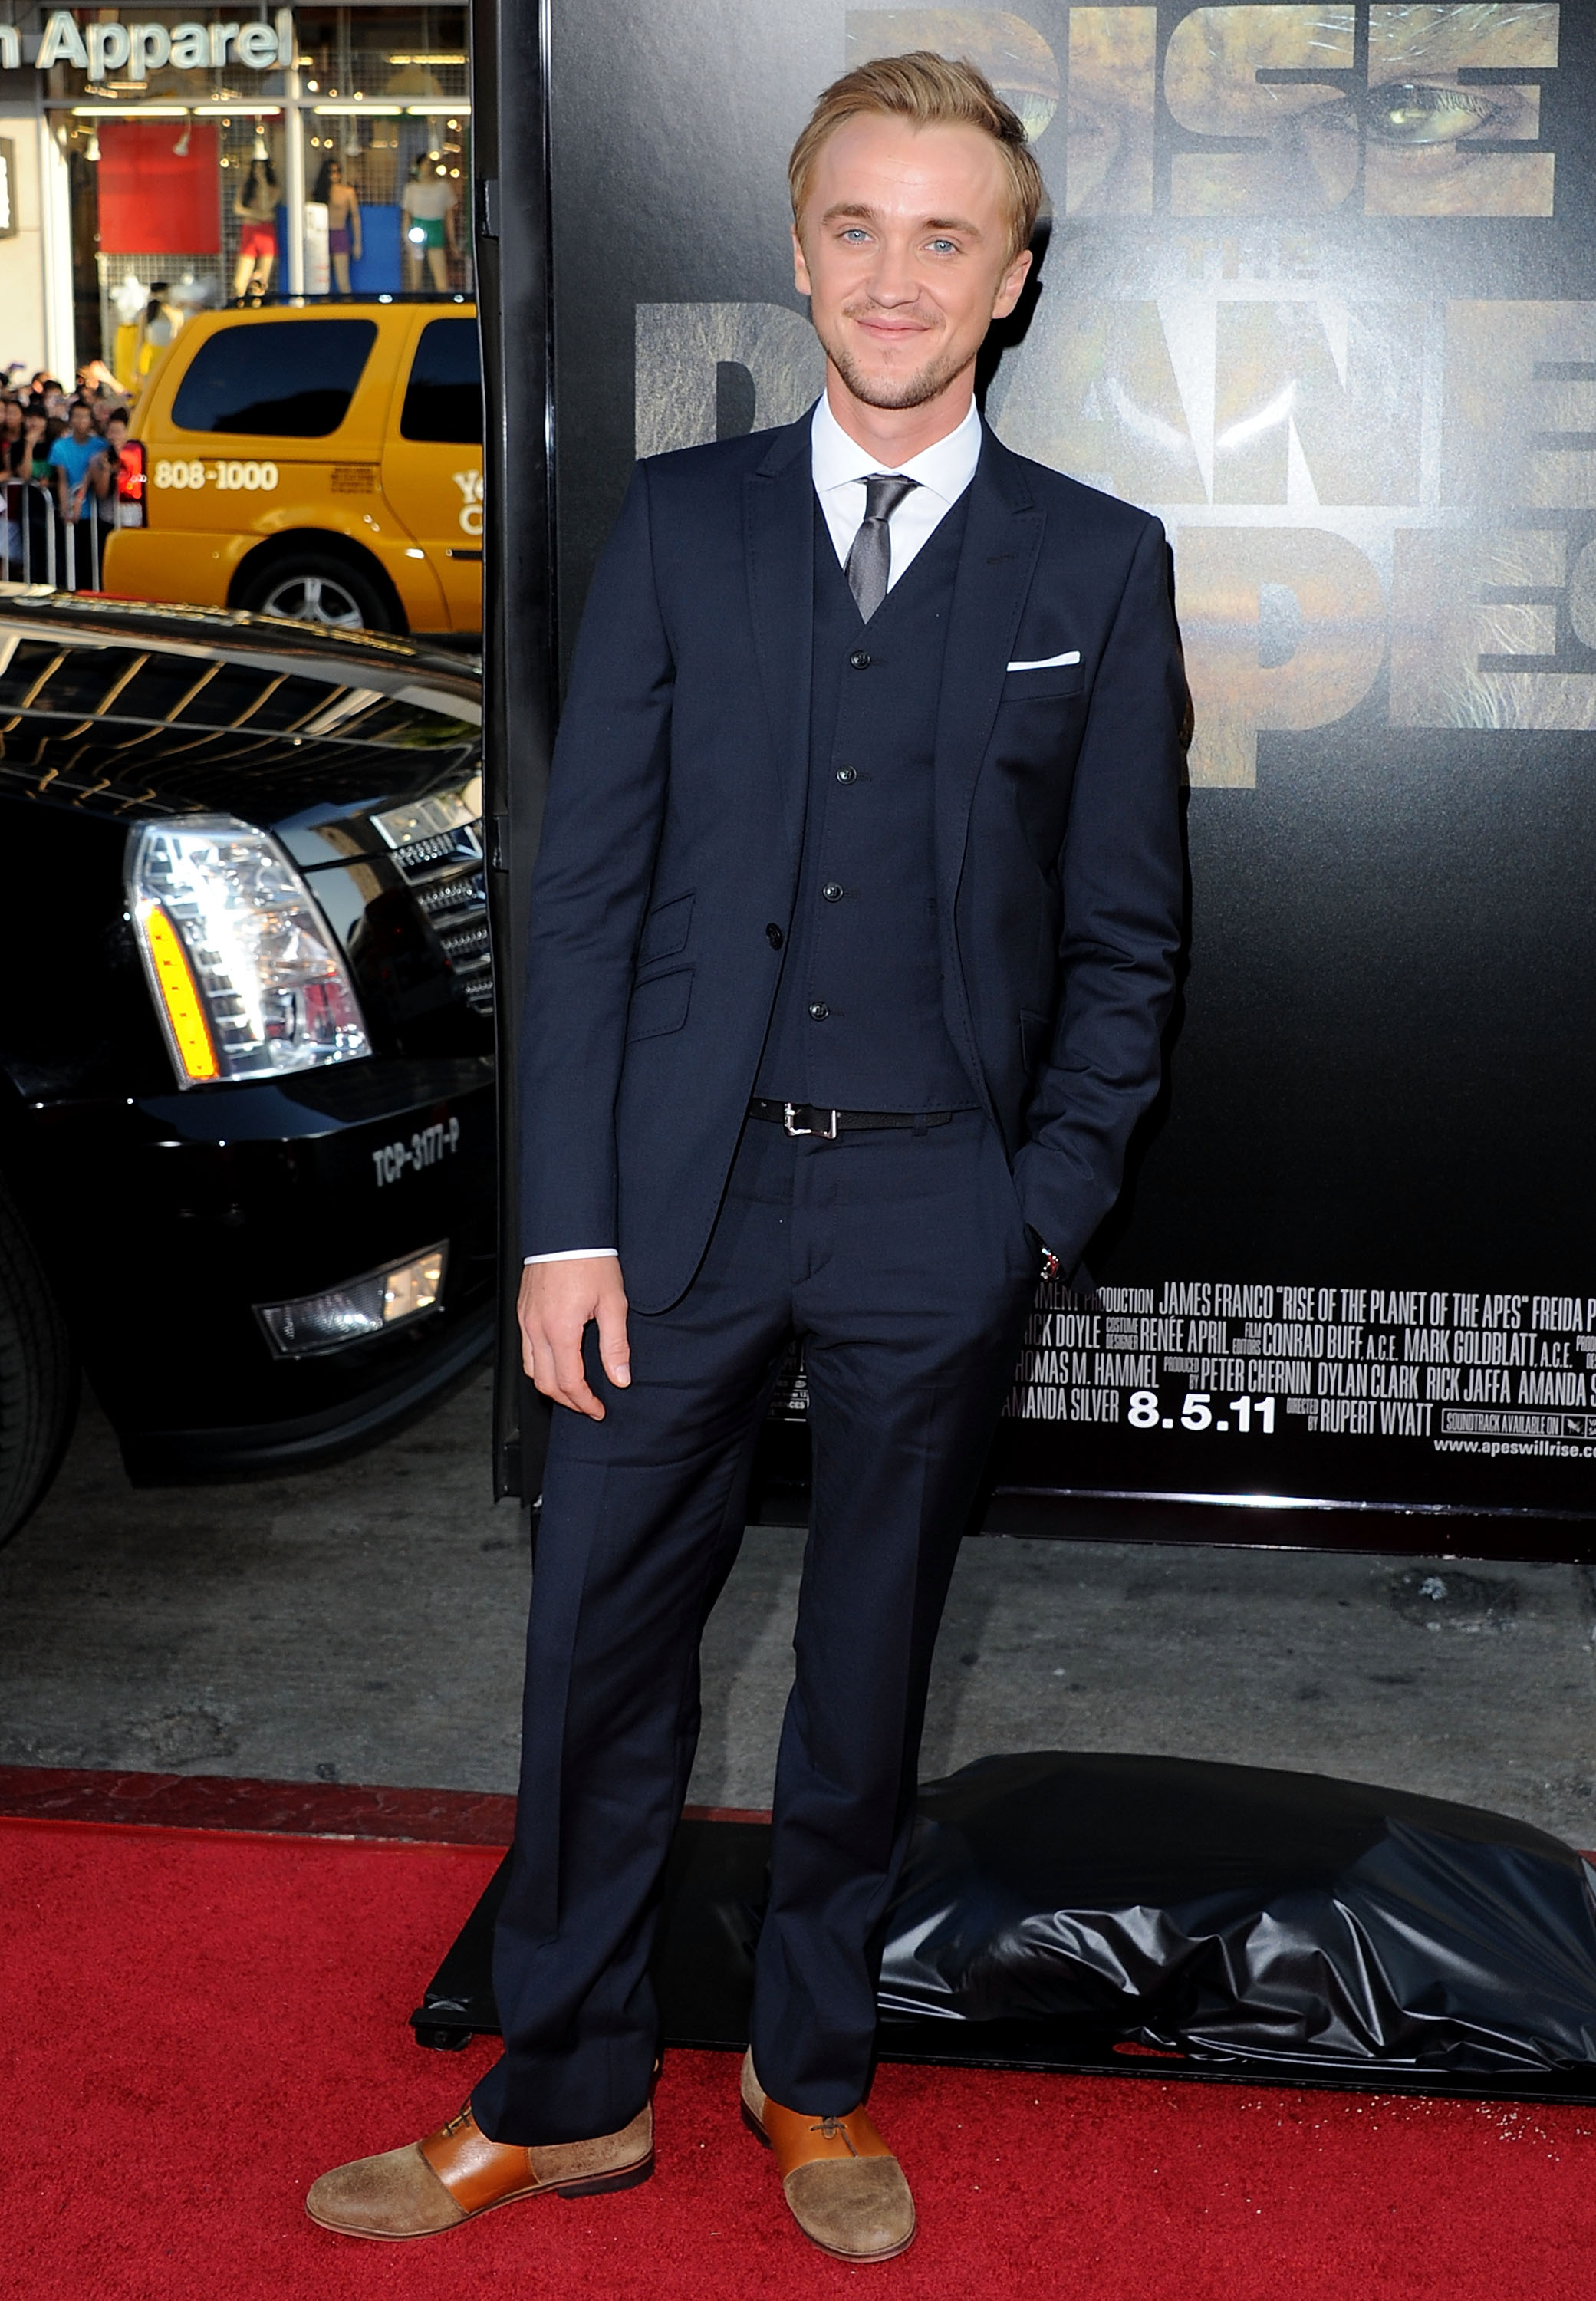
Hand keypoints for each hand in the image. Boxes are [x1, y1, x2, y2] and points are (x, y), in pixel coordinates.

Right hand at [518, 1256, 630, 1419]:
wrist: (567, 1229)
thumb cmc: (591, 1260)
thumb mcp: (614, 1303)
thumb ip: (615, 1345)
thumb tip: (620, 1378)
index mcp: (560, 1330)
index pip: (569, 1382)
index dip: (584, 1402)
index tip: (598, 1410)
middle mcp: (536, 1328)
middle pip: (545, 1383)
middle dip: (567, 1401)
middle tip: (588, 1405)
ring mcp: (525, 1320)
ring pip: (530, 1369)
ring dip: (551, 1385)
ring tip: (573, 1389)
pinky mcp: (523, 1311)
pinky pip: (526, 1349)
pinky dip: (540, 1365)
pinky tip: (558, 1362)